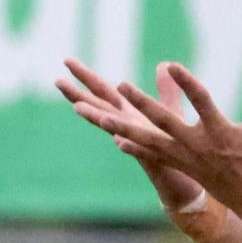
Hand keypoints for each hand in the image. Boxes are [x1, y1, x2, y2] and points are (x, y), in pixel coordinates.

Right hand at [56, 58, 202, 210]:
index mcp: (130, 115)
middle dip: (78, 94)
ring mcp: (137, 143)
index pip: (104, 93)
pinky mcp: (153, 158)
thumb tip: (163, 64)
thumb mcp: (169, 111)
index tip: (66, 61)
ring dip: (96, 119)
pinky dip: (127, 145)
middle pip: (100, 108)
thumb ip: (165, 89)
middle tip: (56, 80)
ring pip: (112, 129)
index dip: (86, 77)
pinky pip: (139, 151)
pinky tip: (117, 139)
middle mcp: (128, 128)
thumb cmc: (176, 147)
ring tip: (78, 108)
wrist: (185, 181)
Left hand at [78, 63, 241, 218]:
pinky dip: (137, 147)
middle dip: (142, 103)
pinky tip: (118, 140)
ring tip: (100, 117)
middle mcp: (198, 146)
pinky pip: (154, 156)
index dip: (186, 83)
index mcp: (219, 133)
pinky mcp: (184, 168)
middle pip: (164, 121)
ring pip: (149, 140)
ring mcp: (187, 159)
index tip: (170, 65)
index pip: (200, 101)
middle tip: (121, 85)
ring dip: (124, 128)